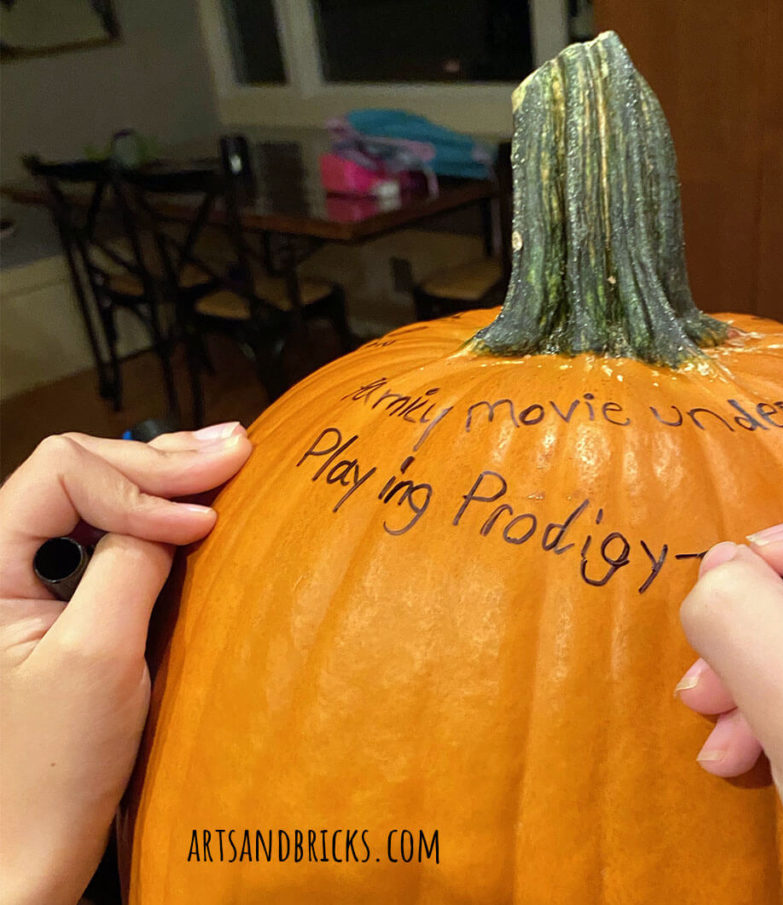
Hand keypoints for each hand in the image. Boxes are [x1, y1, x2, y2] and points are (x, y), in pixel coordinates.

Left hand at [0, 424, 251, 904]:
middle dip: (160, 462)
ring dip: (165, 476)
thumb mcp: (97, 658)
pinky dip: (162, 513)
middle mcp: (2, 558)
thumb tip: (175, 514)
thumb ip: (129, 567)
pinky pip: (111, 536)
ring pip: (99, 495)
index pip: (65, 473)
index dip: (139, 485)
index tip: (202, 524)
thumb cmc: (48, 770)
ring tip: (227, 454)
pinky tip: (201, 499)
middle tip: (235, 448)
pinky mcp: (65, 601)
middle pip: (83, 470)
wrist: (29, 846)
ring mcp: (32, 578)